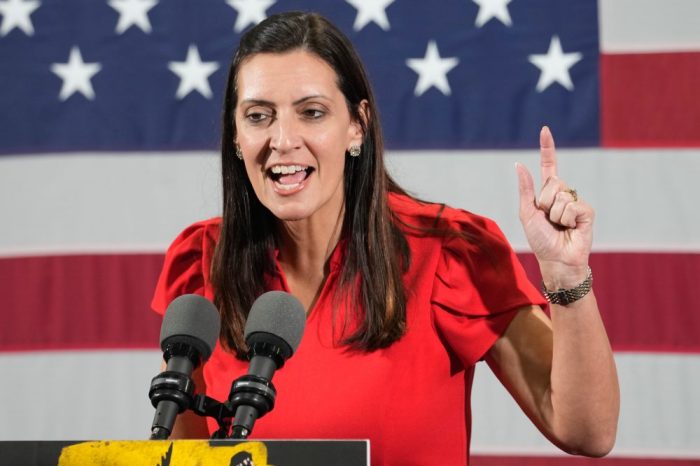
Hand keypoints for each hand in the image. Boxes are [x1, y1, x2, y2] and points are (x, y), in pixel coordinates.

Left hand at [516, 126, 593, 287]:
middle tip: (548, 220)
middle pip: (552, 183)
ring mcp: (576, 202)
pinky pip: (572, 206)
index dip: (547, 148)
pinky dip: (567, 219)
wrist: (556, 260)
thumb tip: (519, 164)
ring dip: (555, 215)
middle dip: (544, 203)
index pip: (549, 166)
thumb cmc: (540, 239)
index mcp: (547, 193)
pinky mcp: (587, 211)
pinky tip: (571, 229)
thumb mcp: (527, 213)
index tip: (545, 130)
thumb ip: (525, 189)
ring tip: (559, 227)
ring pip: (561, 196)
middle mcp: (563, 194)